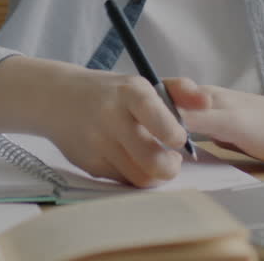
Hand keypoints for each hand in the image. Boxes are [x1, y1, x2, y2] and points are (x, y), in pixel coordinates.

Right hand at [0, 56, 188, 186]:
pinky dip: (134, 174)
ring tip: (156, 161)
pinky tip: (131, 160)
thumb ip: (178, 91)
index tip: (179, 139)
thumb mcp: (140, 83)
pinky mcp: (90, 164)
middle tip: (173, 159)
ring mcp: (98, 144)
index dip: (170, 130)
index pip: (150, 111)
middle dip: (170, 166)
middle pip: (150, 159)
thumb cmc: (110, 92)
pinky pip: (123, 180)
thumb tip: (207, 104)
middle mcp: (110, 118)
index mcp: (127, 92)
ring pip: (140, 176)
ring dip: (155, 174)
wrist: (56, 99)